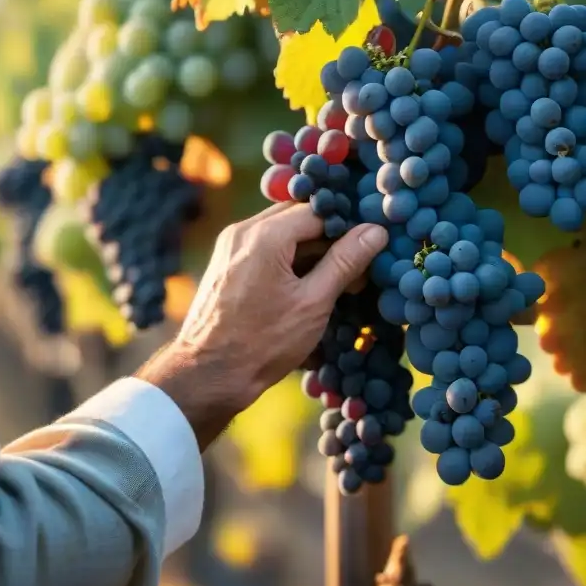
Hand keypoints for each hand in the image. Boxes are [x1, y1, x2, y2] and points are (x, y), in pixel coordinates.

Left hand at [136, 203, 387, 447]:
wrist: (209, 374)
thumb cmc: (263, 343)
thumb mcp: (313, 303)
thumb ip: (345, 262)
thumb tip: (375, 232)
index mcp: (265, 235)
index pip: (318, 211)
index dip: (348, 228)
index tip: (369, 250)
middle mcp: (242, 230)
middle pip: (298, 216)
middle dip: (329, 238)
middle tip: (355, 269)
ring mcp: (230, 245)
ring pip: (282, 231)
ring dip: (310, 249)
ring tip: (334, 282)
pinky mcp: (226, 262)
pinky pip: (264, 246)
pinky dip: (288, 258)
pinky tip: (306, 285)